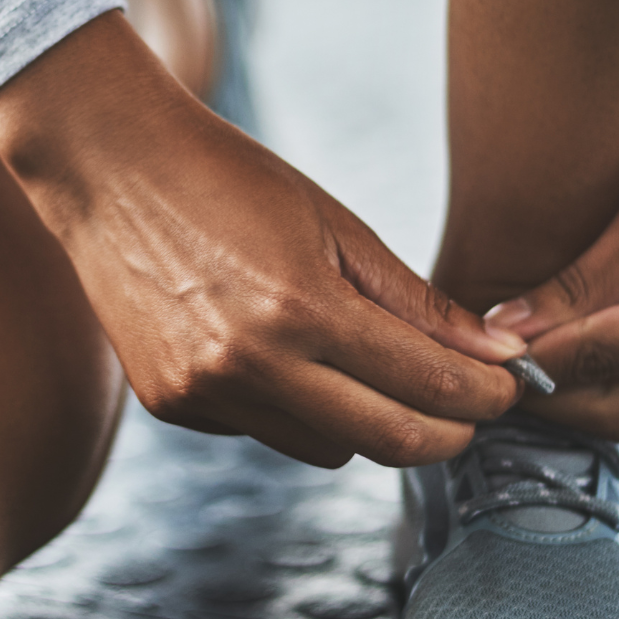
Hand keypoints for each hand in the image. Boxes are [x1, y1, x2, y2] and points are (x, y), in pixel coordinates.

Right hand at [0, 13, 523, 467]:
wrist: (106, 168)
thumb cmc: (228, 177)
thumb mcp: (335, 224)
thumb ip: (417, 302)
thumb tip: (496, 357)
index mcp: (301, 309)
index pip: (429, 387)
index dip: (488, 396)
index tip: (512, 386)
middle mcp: (249, 366)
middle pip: (389, 443)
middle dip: (447, 430)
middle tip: (468, 402)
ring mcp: (203, 394)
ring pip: (328, 451)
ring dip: (366, 422)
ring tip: (367, 366)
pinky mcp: (172, 407)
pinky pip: (265, 431)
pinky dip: (292, 407)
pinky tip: (277, 351)